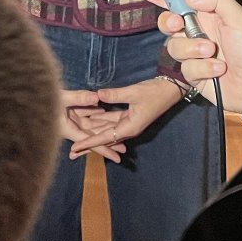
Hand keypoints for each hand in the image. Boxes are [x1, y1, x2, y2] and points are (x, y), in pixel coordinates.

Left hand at [68, 78, 183, 159]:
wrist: (170, 89)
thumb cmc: (154, 92)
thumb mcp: (134, 92)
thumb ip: (115, 95)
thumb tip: (97, 94)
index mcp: (129, 127)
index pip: (105, 138)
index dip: (88, 143)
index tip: (75, 149)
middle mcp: (128, 129)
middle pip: (104, 139)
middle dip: (88, 144)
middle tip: (71, 151)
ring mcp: (128, 123)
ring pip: (107, 130)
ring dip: (92, 133)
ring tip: (76, 139)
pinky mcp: (129, 117)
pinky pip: (112, 122)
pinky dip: (101, 121)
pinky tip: (89, 119)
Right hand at [146, 0, 241, 115]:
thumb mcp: (237, 17)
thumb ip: (216, 0)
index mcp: (206, 16)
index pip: (180, 3)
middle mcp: (196, 33)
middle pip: (167, 23)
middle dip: (168, 22)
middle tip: (178, 24)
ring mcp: (192, 55)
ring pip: (174, 46)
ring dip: (193, 49)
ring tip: (213, 52)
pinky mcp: (192, 75)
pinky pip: (186, 68)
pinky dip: (203, 68)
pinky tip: (218, 70)